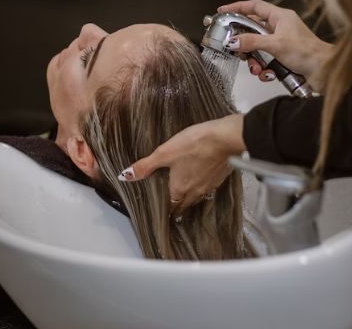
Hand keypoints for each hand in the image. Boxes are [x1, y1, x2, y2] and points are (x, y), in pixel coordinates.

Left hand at [117, 114, 245, 214]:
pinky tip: (202, 176)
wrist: (226, 138)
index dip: (166, 210)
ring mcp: (210, 186)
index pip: (171, 207)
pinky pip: (209, 187)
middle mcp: (195, 192)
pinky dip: (203, 184)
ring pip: (197, 196)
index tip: (162, 212)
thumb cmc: (194, 144)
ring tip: (184, 191)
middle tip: (171, 204)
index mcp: (179, 189)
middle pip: (184, 204)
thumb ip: (145, 166)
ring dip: (190, 196)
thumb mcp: (165, 153)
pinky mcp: (220, 177)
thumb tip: (126, 176)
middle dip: (177, 205)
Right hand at [219, 0, 332, 87]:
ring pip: (258, 49)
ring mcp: (282, 43)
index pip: (255, 6)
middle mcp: (281, 28)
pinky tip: (269, 75)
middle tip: (237, 50)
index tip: (223, 11)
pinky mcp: (283, 58)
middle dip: (245, 44)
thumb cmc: (309, 53)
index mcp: (281, 17)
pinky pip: (266, 62)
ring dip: (255, 61)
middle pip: (253, 31)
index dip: (238, 7)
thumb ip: (252, 42)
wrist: (325, 72)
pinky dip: (265, 70)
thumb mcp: (276, 45)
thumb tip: (234, 41)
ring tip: (257, 68)